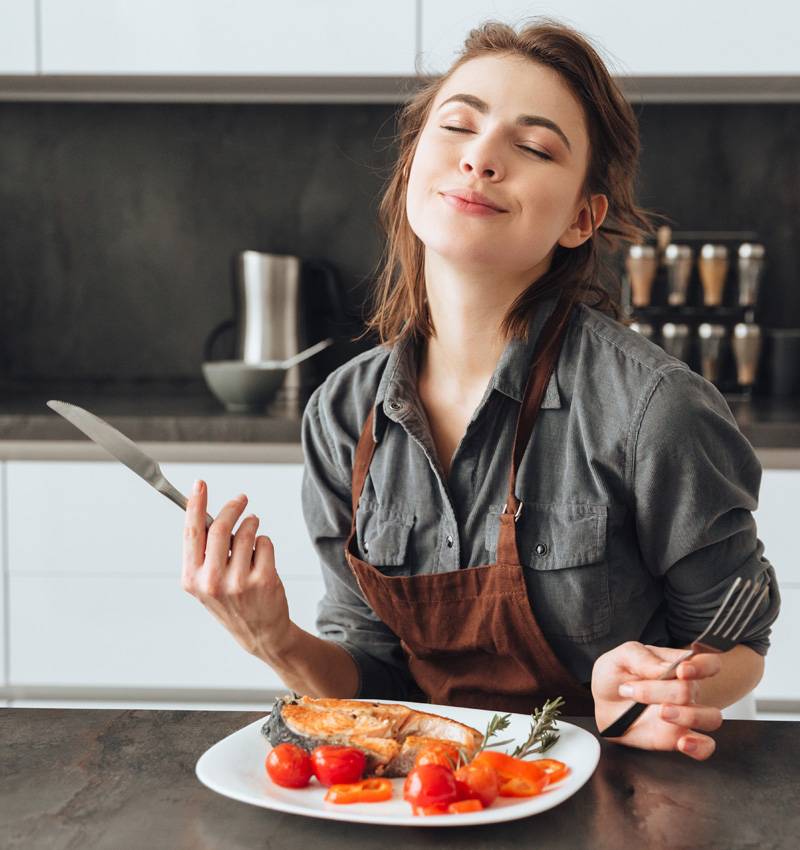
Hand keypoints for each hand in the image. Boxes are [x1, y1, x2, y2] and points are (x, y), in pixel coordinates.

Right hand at [181, 479, 291, 660]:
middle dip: (233, 507)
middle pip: (220, 527)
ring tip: (253, 533)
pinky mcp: (263, 580)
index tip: (200, 484)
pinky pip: (265, 543)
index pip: (191, 533)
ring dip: (252, 526)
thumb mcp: (206, 582)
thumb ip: (204, 552)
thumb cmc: (232, 602)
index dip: (195, 504)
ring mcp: (238, 582)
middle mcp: (211, 582)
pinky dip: (264, 543)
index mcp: (191, 579)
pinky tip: (262, 558)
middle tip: (241, 500)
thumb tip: (205, 512)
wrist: (260, 633)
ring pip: (246, 532)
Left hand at [592, 641, 722, 760]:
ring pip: (710, 718)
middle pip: (693, 690)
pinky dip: (699, 746)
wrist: (602, 702)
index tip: (681, 671)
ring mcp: (685, 715)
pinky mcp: (677, 738)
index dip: (701, 666)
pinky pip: (704, 747)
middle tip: (635, 690)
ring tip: (661, 713)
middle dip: (664, 690)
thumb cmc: (615, 675)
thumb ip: (643, 658)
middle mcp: (686, 690)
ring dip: (688, 716)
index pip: (707, 663)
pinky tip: (683, 743)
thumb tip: (667, 667)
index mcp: (677, 665)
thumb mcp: (621, 657)